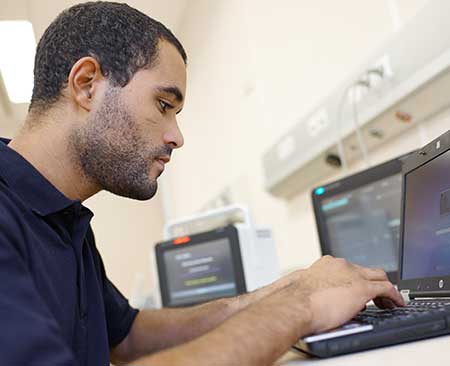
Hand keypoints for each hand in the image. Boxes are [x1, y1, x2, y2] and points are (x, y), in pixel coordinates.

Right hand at [282, 256, 404, 333]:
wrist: (297, 304)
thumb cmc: (295, 301)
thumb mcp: (303, 289)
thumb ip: (315, 289)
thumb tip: (317, 299)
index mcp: (326, 264)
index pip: (347, 269)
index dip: (354, 279)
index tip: (354, 290)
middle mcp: (341, 265)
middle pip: (365, 270)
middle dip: (372, 282)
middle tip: (376, 297)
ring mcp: (353, 274)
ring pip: (378, 276)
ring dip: (384, 289)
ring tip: (387, 303)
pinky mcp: (363, 288)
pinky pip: (387, 288)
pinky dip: (394, 296)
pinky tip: (397, 304)